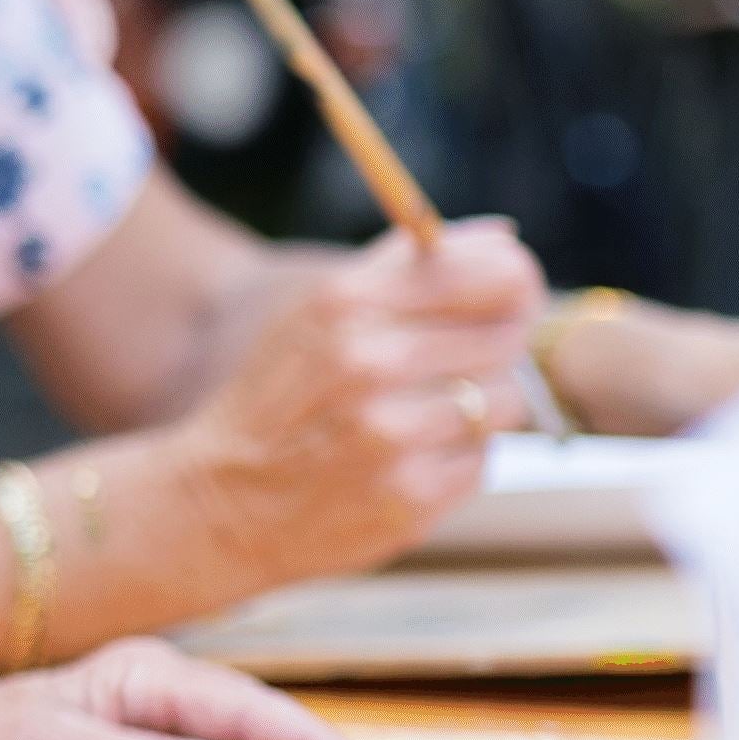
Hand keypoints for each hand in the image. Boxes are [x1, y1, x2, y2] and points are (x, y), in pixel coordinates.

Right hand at [175, 221, 543, 584]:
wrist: (222, 503)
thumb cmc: (278, 397)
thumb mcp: (316, 312)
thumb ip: (406, 265)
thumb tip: (503, 236)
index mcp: (345, 303)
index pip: (491, 275)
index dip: (516, 282)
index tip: (511, 296)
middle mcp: (368, 363)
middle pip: (506, 337)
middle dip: (494, 348)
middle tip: (453, 364)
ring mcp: (390, 434)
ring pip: (505, 401)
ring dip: (480, 408)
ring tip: (425, 416)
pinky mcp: (410, 497)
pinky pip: (482, 461)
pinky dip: (457, 459)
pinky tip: (408, 460)